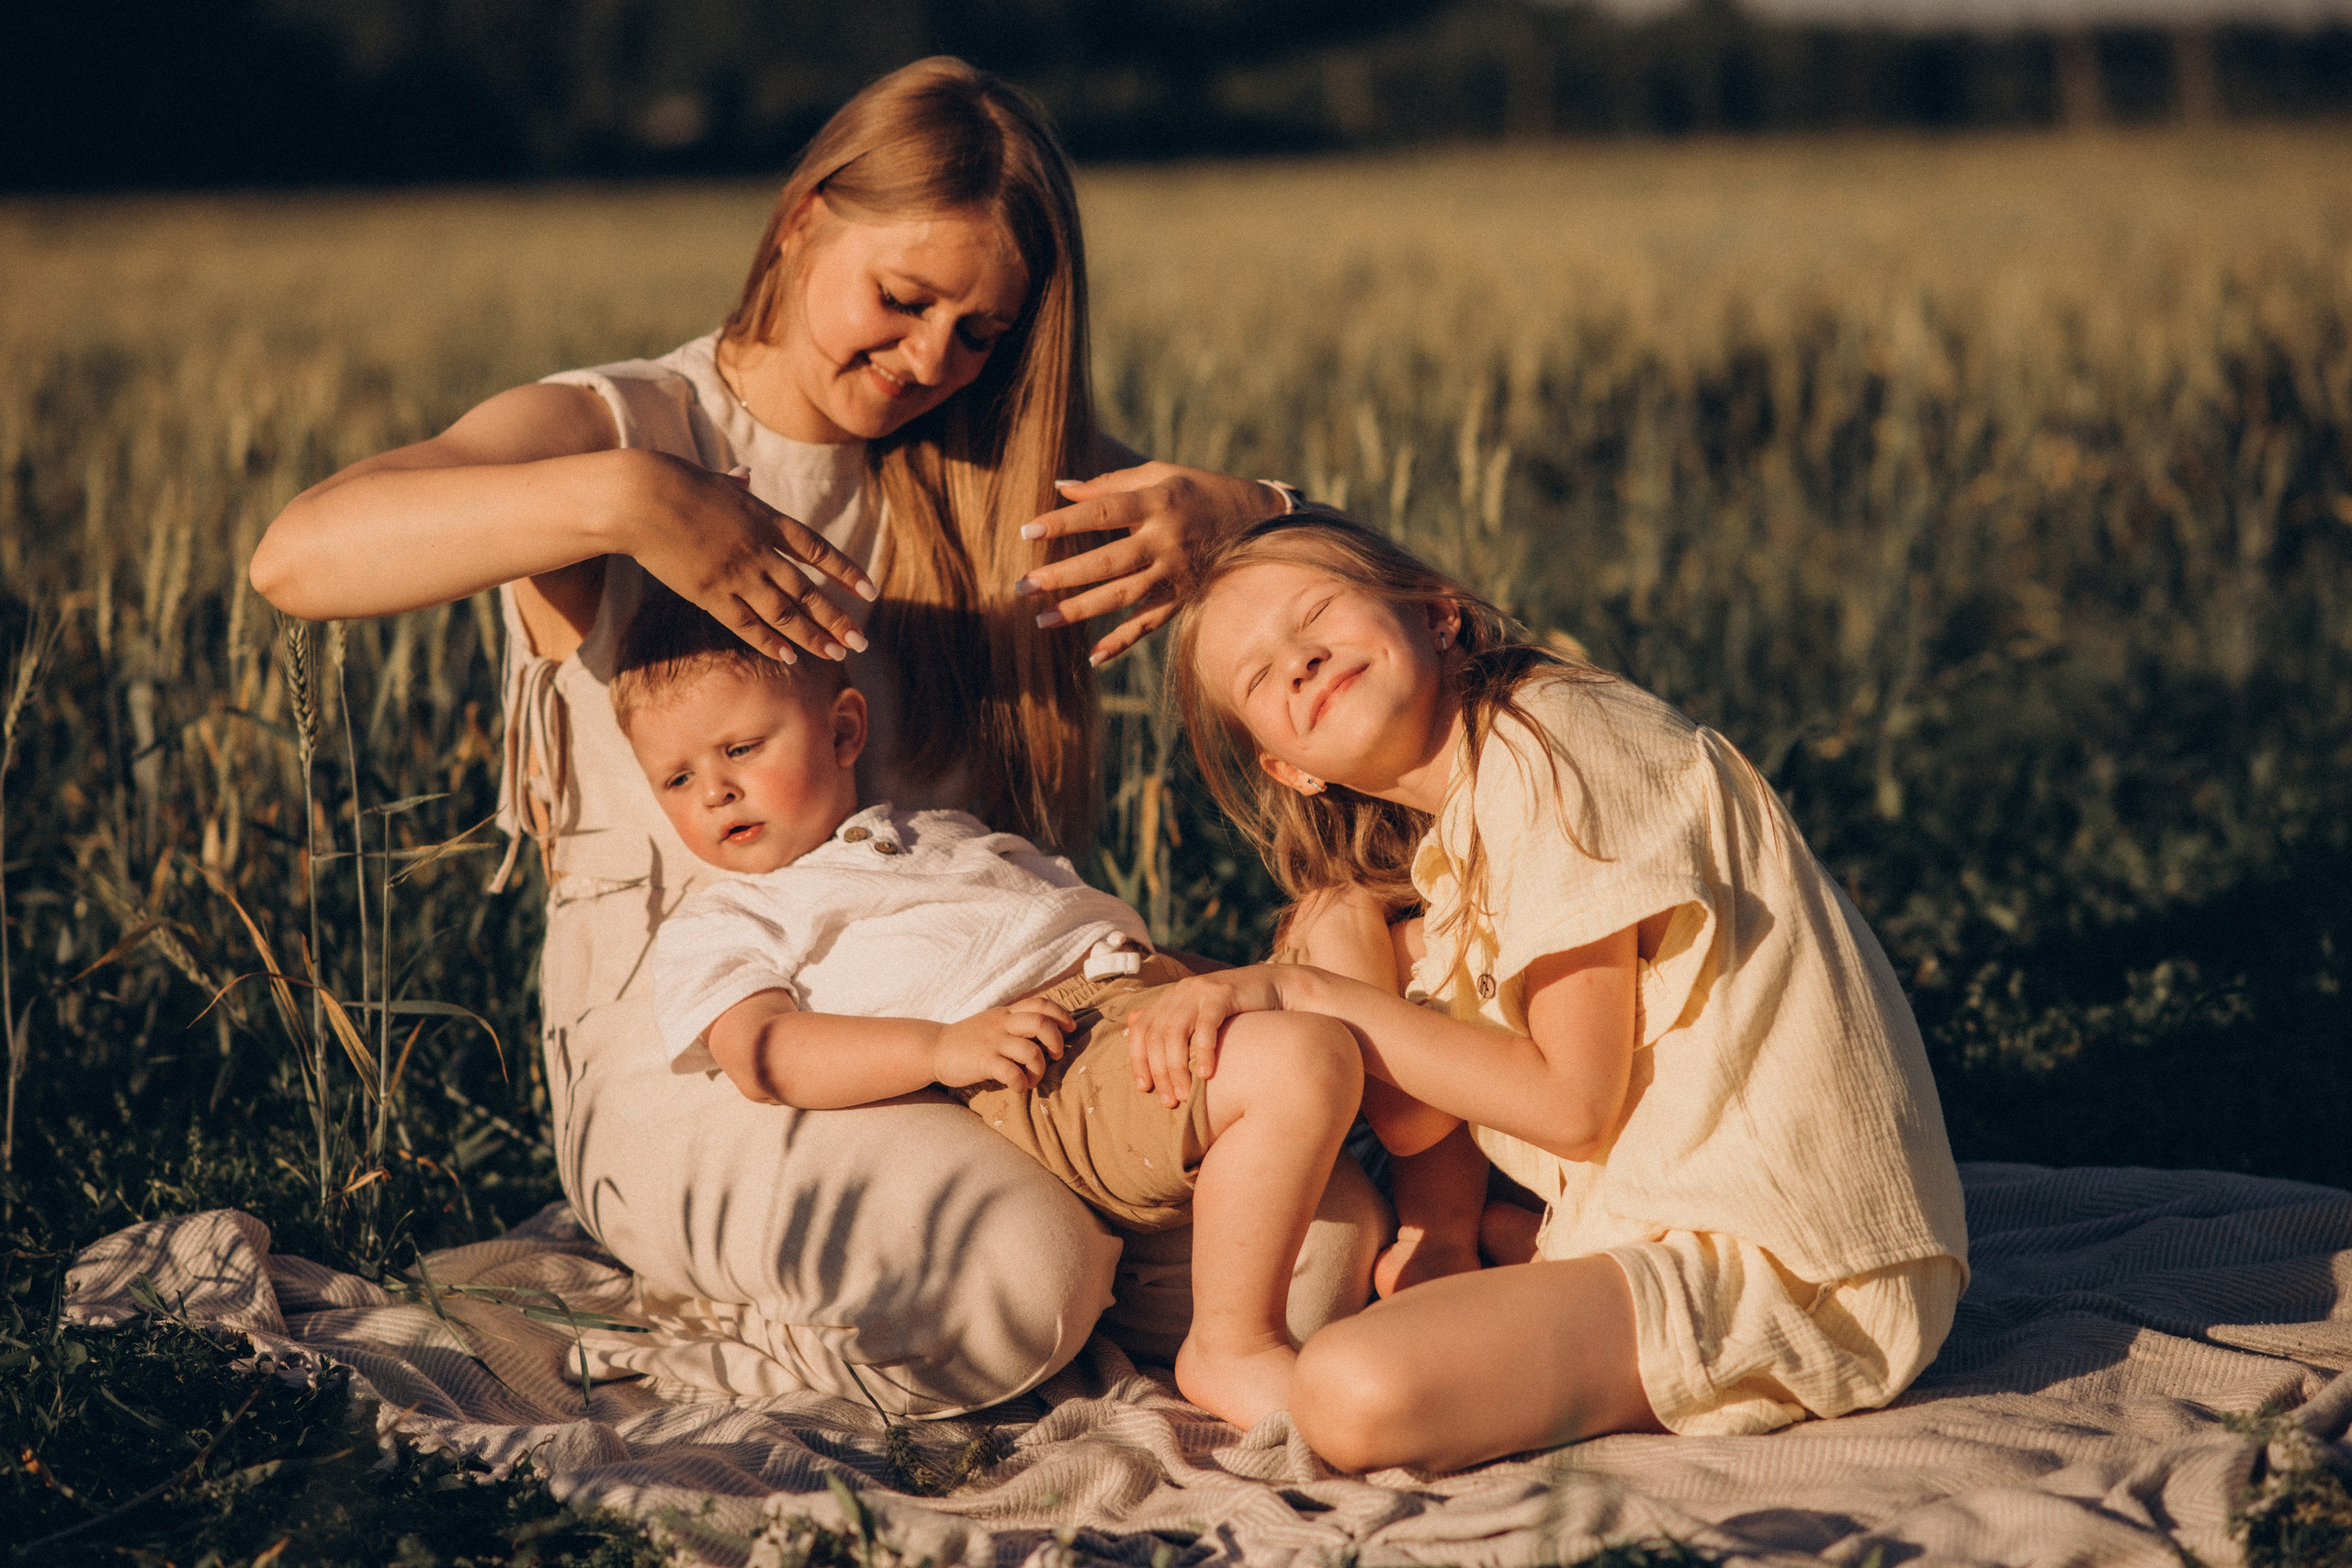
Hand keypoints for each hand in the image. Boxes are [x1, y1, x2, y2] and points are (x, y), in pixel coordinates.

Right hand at [623, 452, 879, 664]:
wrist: (642, 498)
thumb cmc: (674, 482)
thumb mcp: (715, 481)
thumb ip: (736, 485)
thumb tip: (747, 475)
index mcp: (766, 519)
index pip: (817, 551)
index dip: (846, 572)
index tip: (869, 591)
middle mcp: (760, 550)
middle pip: (807, 590)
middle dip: (836, 617)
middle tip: (861, 641)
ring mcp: (737, 574)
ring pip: (784, 612)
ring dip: (812, 635)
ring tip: (836, 653)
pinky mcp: (710, 593)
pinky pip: (747, 624)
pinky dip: (770, 641)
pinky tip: (790, 656)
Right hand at [931, 999, 1074, 1091]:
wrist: (934, 1048)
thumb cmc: (968, 1039)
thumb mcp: (992, 1022)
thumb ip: (1015, 1022)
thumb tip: (1047, 1031)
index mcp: (1006, 1013)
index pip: (1041, 1003)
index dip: (1061, 1014)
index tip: (1070, 1029)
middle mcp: (1002, 1024)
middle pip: (1042, 1023)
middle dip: (1056, 1041)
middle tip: (1055, 1056)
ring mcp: (993, 1042)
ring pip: (1031, 1051)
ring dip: (1040, 1069)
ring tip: (1033, 1079)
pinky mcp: (984, 1061)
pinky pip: (1012, 1072)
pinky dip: (1021, 1083)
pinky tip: (1018, 1087)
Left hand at [1014, 462, 1285, 665]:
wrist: (1257, 521)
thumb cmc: (1197, 490)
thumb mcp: (1159, 475)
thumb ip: (1110, 483)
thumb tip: (1061, 488)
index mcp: (1157, 503)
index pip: (1102, 513)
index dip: (1063, 522)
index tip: (1026, 532)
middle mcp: (1165, 540)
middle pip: (1106, 562)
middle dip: (1062, 576)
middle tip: (1022, 586)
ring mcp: (1175, 573)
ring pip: (1122, 597)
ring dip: (1081, 611)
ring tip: (1041, 620)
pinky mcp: (1183, 597)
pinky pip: (1149, 623)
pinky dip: (1121, 641)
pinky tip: (1091, 656)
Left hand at [1122, 965, 1290, 1106]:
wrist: (1274, 987)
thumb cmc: (1236, 1011)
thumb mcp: (1198, 1016)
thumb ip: (1168, 1022)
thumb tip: (1130, 1026)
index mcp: (1169, 998)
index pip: (1141, 1030)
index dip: (1137, 1060)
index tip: (1144, 1088)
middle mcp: (1180, 992)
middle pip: (1156, 1036)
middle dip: (1159, 1072)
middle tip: (1169, 1101)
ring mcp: (1200, 991)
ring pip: (1175, 1032)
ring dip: (1176, 1068)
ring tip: (1184, 1095)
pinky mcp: (1222, 993)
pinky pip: (1206, 1025)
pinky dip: (1203, 1051)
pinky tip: (1206, 1074)